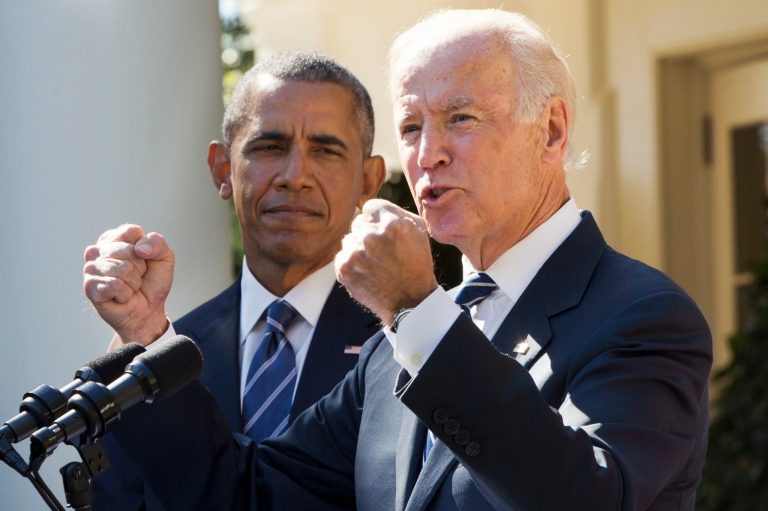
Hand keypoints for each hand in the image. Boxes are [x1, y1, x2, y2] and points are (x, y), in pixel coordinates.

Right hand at [83, 224, 173, 345]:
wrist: (148, 311)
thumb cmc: (152, 283)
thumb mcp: (164, 258)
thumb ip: (157, 243)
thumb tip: (138, 248)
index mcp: (115, 239)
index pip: (130, 231)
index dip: (145, 249)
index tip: (144, 260)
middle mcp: (99, 251)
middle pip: (127, 250)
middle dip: (140, 268)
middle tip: (137, 277)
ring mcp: (91, 268)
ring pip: (121, 268)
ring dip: (134, 281)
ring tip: (130, 287)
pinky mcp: (89, 287)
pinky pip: (114, 284)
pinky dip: (126, 293)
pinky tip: (122, 296)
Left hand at [335, 199, 437, 324]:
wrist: (409, 302)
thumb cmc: (416, 265)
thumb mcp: (418, 232)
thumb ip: (396, 213)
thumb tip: (369, 207)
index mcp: (393, 224)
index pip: (370, 207)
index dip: (377, 220)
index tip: (383, 232)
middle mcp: (372, 236)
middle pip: (358, 223)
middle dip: (368, 235)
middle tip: (382, 253)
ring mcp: (356, 253)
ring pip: (349, 240)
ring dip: (358, 249)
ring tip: (375, 265)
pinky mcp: (344, 268)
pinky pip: (342, 256)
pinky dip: (351, 264)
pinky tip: (366, 273)